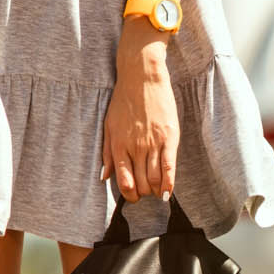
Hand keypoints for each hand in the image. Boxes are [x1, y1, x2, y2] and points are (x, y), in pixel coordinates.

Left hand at [101, 22, 178, 202]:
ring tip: (157, 190)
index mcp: (119, 145)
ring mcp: (153, 143)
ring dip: (156, 190)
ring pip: (155, 179)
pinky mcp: (169, 138)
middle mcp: (135, 147)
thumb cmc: (124, 100)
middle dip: (144, 194)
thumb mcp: (109, 126)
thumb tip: (104, 177)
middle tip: (146, 192)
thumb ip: (107, 153)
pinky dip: (169, 184)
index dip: (130, 195)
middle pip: (142, 184)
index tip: (134, 196)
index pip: (125, 181)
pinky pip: (169, 167)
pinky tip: (168, 192)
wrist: (142, 77)